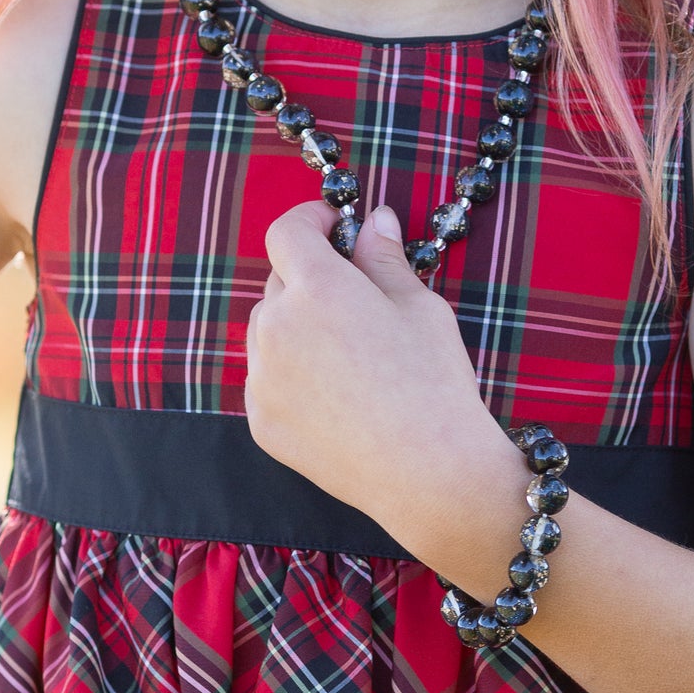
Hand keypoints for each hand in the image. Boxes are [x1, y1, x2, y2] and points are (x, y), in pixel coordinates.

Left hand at [245, 200, 522, 560]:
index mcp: (316, 288)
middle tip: (356, 299)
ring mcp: (262, 377)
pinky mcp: (261, 419)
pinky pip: (266, 378)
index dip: (310, 221)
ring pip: (267, 330)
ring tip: (348, 354)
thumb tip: (374, 221)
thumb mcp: (419, 306)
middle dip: (311, 277)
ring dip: (295, 325)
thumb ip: (384, 258)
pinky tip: (335, 395)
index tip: (334, 228)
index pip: (286, 232)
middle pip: (279, 281)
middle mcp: (276, 327)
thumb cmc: (433, 381)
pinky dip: (290, 374)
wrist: (427, 471)